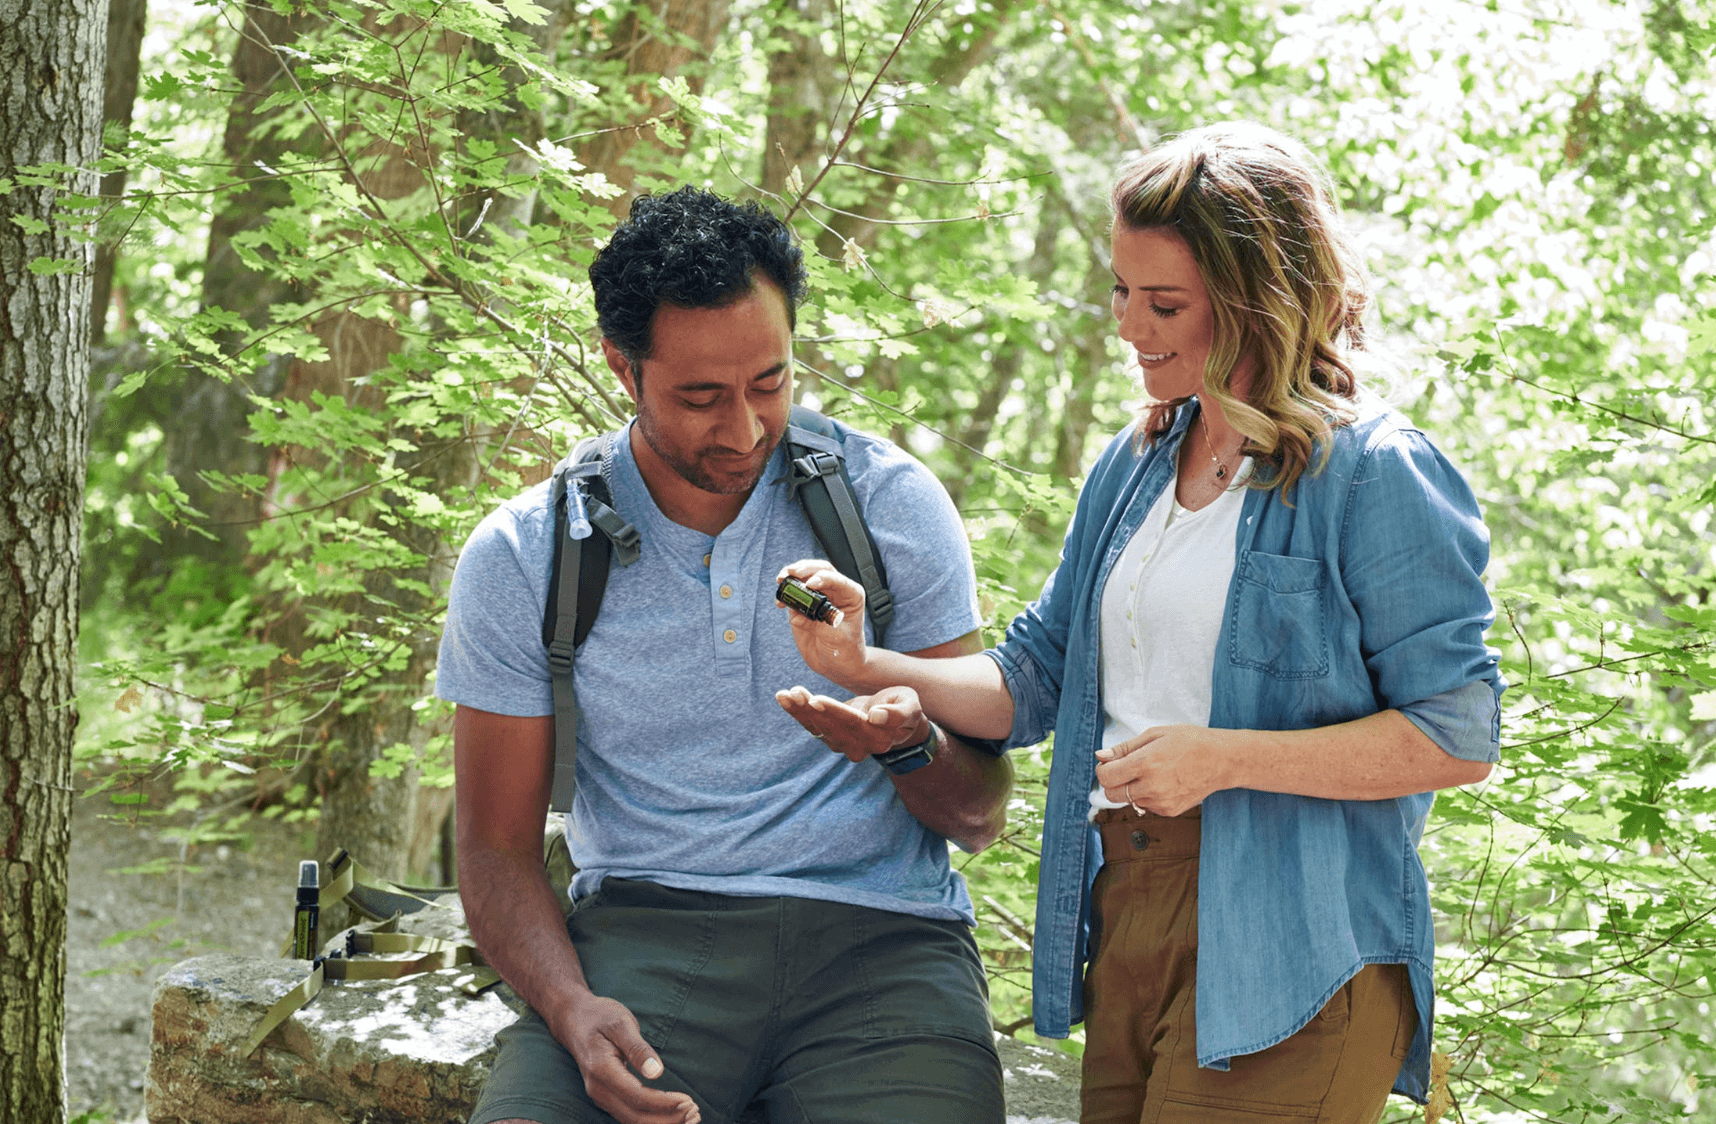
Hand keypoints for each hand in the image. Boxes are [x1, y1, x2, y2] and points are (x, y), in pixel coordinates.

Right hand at [555, 991, 700, 1123]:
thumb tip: (657, 1072)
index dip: (664, 1104)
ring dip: (661, 1123)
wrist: (573, 1019)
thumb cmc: (600, 1016)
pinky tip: (672, 1114)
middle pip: (635, 1117)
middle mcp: (598, 1090)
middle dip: (667, 1120)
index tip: (688, 1101)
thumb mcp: (620, 1023)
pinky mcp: (606, 1097)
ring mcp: (600, 1096)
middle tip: (695, 1113)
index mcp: (602, 1070)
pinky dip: (652, 1119)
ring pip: (632, 1120)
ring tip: (690, 1116)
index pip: (637, 1097)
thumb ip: (638, 1049)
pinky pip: (630, 1115)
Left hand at [774, 684, 930, 763]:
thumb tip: (875, 717)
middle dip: (810, 710)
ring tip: (784, 695)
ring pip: (818, 728)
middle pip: (830, 727)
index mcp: (879, 738)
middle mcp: (859, 746)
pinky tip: (783, 698)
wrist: (897, 720)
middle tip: (794, 692)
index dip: (833, 712)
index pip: (853, 724)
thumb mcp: (910, 707)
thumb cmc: (905, 708)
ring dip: (799, 711)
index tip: (816, 700)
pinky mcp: (832, 737)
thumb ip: (898, 714)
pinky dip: (796, 712)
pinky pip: (812, 726)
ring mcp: (844, 745)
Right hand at [775, 559, 870, 688]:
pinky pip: (792, 595)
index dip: (823, 578)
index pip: (837, 580)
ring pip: (804, 578)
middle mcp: (835, 592)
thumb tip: (796, 614)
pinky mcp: (803, 606)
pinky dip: (784, 594)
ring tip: (781, 580)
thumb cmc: (846, 650)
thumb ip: (818, 624)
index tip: (810, 584)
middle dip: (804, 569)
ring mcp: (818, 597)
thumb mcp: (837, 638)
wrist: (837, 664)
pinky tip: (779, 602)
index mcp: (851, 595)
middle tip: (790, 573)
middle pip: (819, 570)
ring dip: (791, 576)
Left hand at [1093, 725, 1232, 817]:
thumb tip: (1100, 756)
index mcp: (1146, 763)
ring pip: (1129, 801)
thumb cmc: (1189, 741)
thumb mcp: (1155, 734)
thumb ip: (1124, 748)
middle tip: (1124, 769)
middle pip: (1111, 794)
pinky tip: (1163, 781)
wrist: (1222, 760)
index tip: (1109, 763)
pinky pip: (1146, 806)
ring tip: (1151, 772)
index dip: (1103, 769)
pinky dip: (1147, 795)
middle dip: (1112, 782)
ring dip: (1131, 788)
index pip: (1106, 777)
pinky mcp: (1170, 811)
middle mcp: (1152, 787)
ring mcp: (1161, 802)